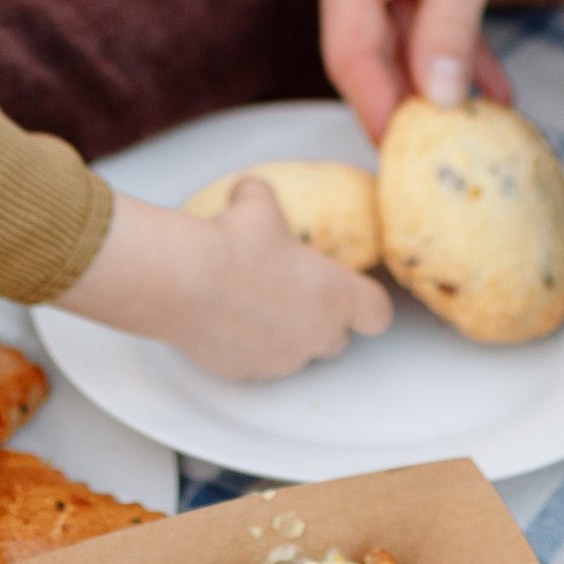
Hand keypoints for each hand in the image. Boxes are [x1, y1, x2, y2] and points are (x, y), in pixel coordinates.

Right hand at [55, 181, 391, 382]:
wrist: (186, 281)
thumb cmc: (234, 242)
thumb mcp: (256, 205)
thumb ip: (263, 199)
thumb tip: (250, 191)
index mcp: (335, 295)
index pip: (378, 313)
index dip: (366, 302)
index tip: (351, 290)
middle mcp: (315, 334)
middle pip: (337, 339)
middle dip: (321, 320)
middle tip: (295, 293)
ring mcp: (281, 359)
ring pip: (295, 354)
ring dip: (284, 335)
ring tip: (253, 304)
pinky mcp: (245, 372)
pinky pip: (256, 363)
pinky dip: (246, 347)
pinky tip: (225, 321)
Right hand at [303, 0, 545, 141]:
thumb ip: (452, 20)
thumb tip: (434, 100)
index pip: (349, 53)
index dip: (381, 112)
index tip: (412, 166)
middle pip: (367, 47)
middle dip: (412, 102)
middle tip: (454, 162)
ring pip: (397, 30)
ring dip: (439, 75)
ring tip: (486, 131)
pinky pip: (418, 3)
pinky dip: (452, 38)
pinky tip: (491, 83)